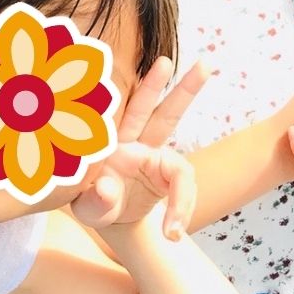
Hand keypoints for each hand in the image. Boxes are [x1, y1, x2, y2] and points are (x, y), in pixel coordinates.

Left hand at [70, 56, 209, 237]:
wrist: (106, 215)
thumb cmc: (91, 203)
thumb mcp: (86, 208)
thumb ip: (95, 200)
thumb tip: (108, 188)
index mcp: (108, 143)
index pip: (125, 131)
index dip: (126, 129)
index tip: (136, 166)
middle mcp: (132, 141)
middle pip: (153, 108)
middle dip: (172, 85)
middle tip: (201, 62)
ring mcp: (150, 151)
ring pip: (169, 119)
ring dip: (186, 92)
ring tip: (206, 66)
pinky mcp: (163, 169)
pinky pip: (182, 182)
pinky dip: (181, 206)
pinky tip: (173, 231)